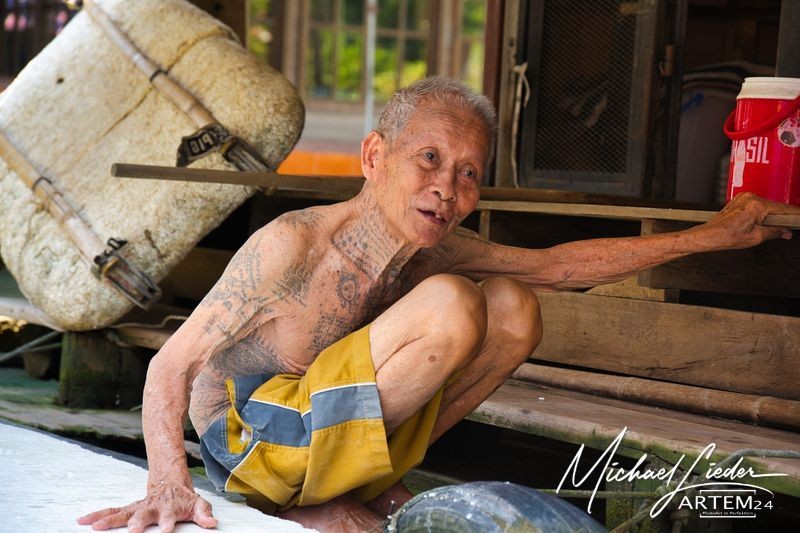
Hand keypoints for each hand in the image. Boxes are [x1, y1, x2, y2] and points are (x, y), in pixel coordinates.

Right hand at [76, 481, 216, 531]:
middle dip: (137, 522)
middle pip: (143, 515)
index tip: (165, 531)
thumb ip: (204, 514)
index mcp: (170, 508)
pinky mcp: (128, 509)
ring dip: (109, 520)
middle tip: (133, 530)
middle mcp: (152, 507)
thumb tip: (212, 523)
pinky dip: (97, 515)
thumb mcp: (199, 504)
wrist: (171, 482)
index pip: (169, 516)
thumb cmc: (184, 499)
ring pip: (122, 513)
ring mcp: (138, 507)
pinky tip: (83, 520)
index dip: (167, 524)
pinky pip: (111, 512)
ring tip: (95, 527)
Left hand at [697, 192, 797, 250]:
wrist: (709, 235)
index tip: (799, 219)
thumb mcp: (757, 237)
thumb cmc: (727, 236)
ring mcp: (744, 197)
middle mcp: (751, 198)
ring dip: (770, 216)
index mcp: (757, 206)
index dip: (795, 215)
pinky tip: (758, 223)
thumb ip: (775, 232)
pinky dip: (761, 213)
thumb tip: (786, 232)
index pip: (784, 209)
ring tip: (766, 229)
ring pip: (766, 206)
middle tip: (786, 230)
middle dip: (781, 218)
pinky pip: (756, 205)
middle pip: (775, 207)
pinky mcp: (739, 200)